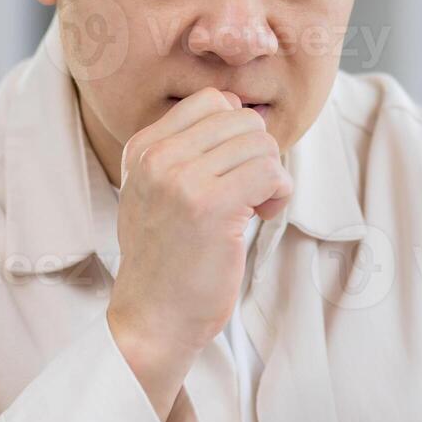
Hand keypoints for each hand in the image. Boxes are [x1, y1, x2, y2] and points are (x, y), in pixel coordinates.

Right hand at [105, 87, 293, 421]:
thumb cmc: (167, 260)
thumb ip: (187, 151)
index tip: (233, 171)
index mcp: (142, 148)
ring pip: (262, 143)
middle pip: (242, 119)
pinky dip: (280, 193)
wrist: (152, 319)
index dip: (237, 134)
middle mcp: (157, 157)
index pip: (212, 101)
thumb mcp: (157, 192)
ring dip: (271, 176)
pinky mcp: (211, 205)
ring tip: (254, 207)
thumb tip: (241, 110)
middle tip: (249, 193)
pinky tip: (262, 215)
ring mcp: (181, 179)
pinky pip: (271, 171)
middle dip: (258, 154)